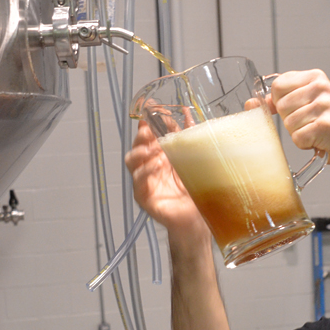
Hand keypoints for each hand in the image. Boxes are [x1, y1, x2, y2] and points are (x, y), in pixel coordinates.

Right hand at [125, 120, 208, 237]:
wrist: (197, 219)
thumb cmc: (195, 191)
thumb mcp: (195, 159)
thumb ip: (191, 136)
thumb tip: (189, 112)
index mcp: (162, 154)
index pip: (151, 134)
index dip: (151, 121)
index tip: (155, 110)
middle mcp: (151, 165)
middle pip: (138, 145)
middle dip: (142, 134)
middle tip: (151, 129)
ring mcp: (145, 181)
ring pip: (131, 161)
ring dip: (140, 151)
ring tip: (153, 149)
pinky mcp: (143, 197)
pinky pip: (138, 182)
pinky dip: (145, 172)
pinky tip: (156, 166)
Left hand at [269, 69, 329, 166]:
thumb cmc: (326, 120)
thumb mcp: (303, 102)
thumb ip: (276, 100)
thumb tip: (250, 103)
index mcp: (313, 76)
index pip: (277, 86)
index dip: (279, 102)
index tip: (294, 108)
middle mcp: (321, 87)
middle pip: (281, 106)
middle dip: (289, 120)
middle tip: (307, 122)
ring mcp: (325, 105)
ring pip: (289, 124)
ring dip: (298, 133)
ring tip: (313, 130)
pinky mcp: (326, 125)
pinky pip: (298, 137)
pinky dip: (304, 143)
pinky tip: (317, 139)